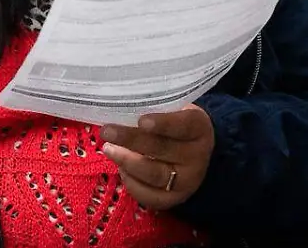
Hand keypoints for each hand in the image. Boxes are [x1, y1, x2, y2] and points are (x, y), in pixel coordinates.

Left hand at [99, 106, 214, 210]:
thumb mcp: (173, 110)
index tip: (142, 120)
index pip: (185, 125)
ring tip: (109, 148)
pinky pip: (149, 195)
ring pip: (154, 174)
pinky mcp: (174, 199)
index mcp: (200, 129)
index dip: (164, 123)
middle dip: (132, 140)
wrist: (192, 154)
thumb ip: (154, 109)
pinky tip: (121, 168)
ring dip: (127, 161)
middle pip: (163, 149)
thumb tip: (121, 108)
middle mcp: (197, 157)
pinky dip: (131, 182)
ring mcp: (188, 181)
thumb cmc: (174, 124)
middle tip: (108, 131)